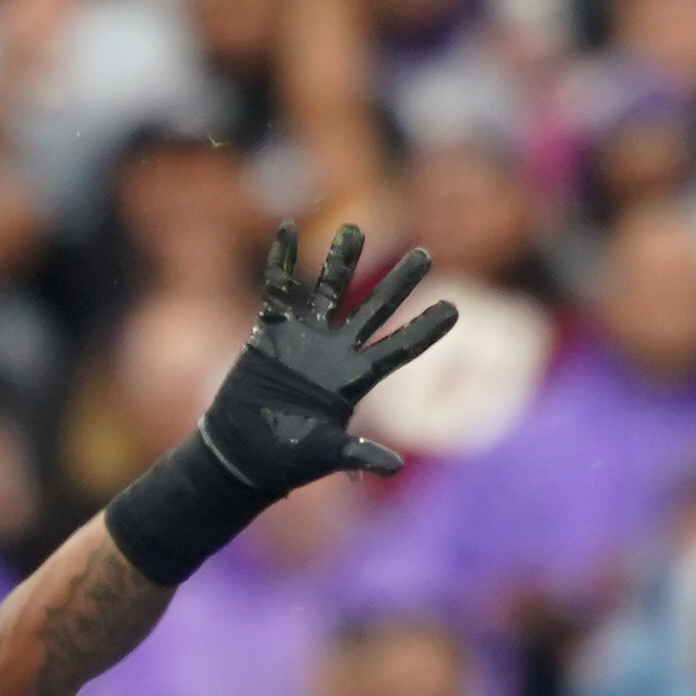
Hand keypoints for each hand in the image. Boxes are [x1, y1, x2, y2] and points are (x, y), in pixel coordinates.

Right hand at [185, 220, 459, 504]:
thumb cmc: (286, 461)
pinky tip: (286, 230)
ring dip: (342, 261)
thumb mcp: (324, 455)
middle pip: (375, 310)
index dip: (424, 330)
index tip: (454, 309)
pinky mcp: (270, 333)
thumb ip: (357, 454)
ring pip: (329, 291)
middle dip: (399, 283)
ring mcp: (303, 339)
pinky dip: (281, 262)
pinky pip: (277, 290)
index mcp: (354, 380)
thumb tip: (396, 466)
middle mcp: (335, 353)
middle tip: (425, 255)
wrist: (241, 455)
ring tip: (356, 230)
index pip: (398, 349)